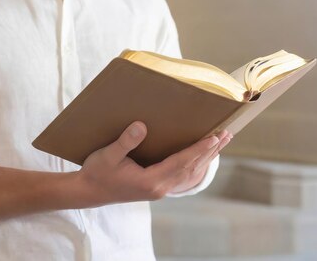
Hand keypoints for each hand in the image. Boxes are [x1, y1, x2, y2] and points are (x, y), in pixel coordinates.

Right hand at [76, 121, 231, 205]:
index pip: (181, 163)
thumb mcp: (107, 155)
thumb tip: (141, 126)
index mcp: (150, 181)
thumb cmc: (97, 172)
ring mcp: (160, 189)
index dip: (199, 150)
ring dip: (207, 157)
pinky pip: (183, 175)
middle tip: (227, 134)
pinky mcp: (157, 187)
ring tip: (222, 141)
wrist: (89, 192)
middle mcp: (159, 188)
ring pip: (190, 173)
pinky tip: (202, 156)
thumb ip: (125, 142)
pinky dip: (196, 164)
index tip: (214, 137)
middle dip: (210, 151)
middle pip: (191, 168)